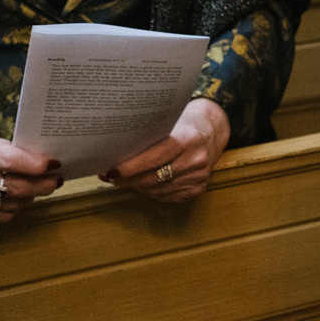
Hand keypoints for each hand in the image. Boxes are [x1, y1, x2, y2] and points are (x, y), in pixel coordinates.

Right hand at [0, 127, 61, 223]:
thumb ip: (12, 149)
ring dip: (33, 195)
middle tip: (57, 179)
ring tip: (42, 185)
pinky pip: (6, 215)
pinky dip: (18, 206)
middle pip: (17, 186)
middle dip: (44, 184)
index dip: (35, 164)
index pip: (10, 160)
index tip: (53, 163)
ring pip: (15, 203)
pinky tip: (21, 196)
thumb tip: (45, 162)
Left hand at [102, 98, 229, 203]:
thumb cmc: (181, 125)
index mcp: (189, 139)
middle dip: (128, 179)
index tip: (110, 170)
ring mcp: (198, 177)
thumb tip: (114, 154)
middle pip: (153, 177)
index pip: (154, 157)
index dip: (130, 167)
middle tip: (109, 176)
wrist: (210, 133)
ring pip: (156, 190)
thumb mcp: (168, 124)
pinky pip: (164, 196)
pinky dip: (149, 191)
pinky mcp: (196, 190)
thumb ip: (148, 138)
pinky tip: (139, 184)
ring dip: (135, 186)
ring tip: (120, 180)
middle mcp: (196, 160)